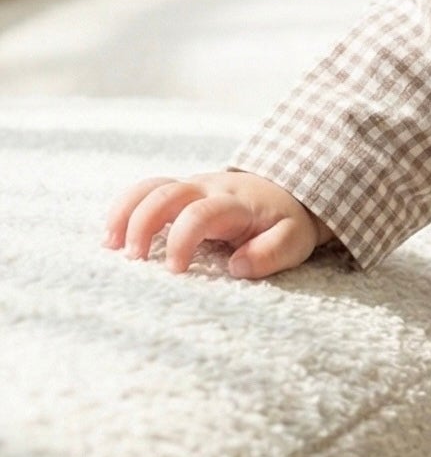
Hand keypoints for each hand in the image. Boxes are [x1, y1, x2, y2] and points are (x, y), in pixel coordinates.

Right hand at [103, 168, 330, 279]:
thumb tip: (237, 267)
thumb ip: (271, 253)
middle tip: (133, 259)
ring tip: (110, 245)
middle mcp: (207, 188)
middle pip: (165, 193)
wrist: (286, 192)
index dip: (182, 240)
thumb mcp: (294, 241)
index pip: (200, 214)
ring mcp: (190, 185)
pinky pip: (145, 190)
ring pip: (149, 187)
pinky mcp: (178, 189)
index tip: (175, 271)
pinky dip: (124, 209)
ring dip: (125, 213)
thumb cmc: (286, 222)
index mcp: (234, 203)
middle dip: (143, 224)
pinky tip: (112, 235)